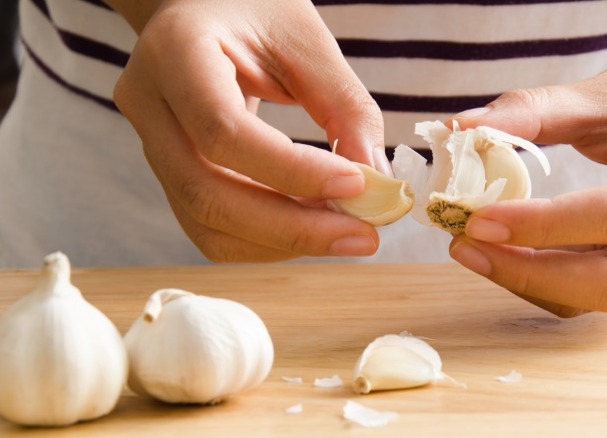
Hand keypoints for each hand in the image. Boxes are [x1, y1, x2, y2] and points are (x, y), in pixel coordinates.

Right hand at [110, 0, 387, 261]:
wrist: (202, 8)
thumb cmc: (254, 10)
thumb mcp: (306, 39)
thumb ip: (344, 106)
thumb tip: (376, 182)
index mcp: (174, 52)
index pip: (223, 131)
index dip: (292, 170)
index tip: (358, 186)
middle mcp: (149, 104)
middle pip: (205, 194)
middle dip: (292, 229)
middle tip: (363, 237)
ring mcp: (151, 145)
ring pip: (206, 224)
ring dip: (283, 242)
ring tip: (346, 232)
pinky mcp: (171, 173)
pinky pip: (212, 226)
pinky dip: (267, 239)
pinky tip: (313, 226)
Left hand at [449, 1, 606, 316]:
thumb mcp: (603, 93)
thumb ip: (532, 111)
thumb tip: (459, 128)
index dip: (543, 226)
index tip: (478, 220)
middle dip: (532, 274)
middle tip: (466, 246)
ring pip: (605, 296)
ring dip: (533, 281)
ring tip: (475, 248)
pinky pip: (600, 287)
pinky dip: (548, 277)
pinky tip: (508, 252)